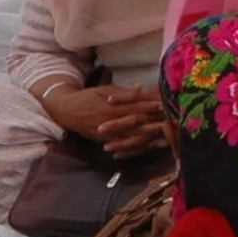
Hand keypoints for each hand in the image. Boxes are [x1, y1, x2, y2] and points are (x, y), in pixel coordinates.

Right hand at [41, 83, 161, 157]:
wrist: (66, 111)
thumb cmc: (87, 97)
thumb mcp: (104, 90)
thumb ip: (123, 92)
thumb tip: (141, 88)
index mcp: (110, 107)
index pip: (134, 107)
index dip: (149, 106)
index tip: (165, 104)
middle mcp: (109, 122)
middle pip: (135, 125)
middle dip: (153, 125)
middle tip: (171, 125)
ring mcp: (107, 134)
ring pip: (130, 139)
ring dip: (148, 140)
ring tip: (165, 140)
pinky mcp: (104, 141)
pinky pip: (122, 147)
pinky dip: (135, 148)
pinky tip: (148, 148)